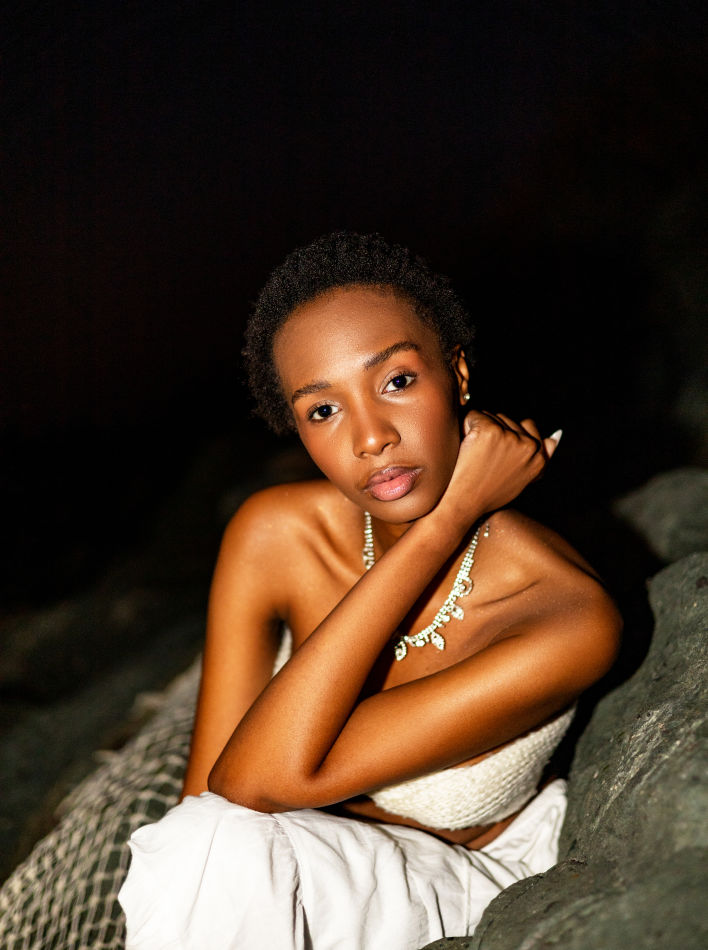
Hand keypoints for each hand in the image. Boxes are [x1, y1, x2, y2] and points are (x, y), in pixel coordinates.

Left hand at [434, 410, 561, 528]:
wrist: (463, 504)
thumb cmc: (488, 493)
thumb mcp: (520, 479)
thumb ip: (538, 458)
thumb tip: (555, 436)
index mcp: (539, 458)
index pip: (528, 426)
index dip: (506, 436)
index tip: (493, 451)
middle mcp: (528, 446)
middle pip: (506, 419)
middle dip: (491, 431)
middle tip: (480, 458)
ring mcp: (510, 437)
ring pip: (490, 416)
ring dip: (477, 429)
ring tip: (472, 455)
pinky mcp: (489, 431)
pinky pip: (473, 415)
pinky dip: (464, 427)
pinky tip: (463, 448)